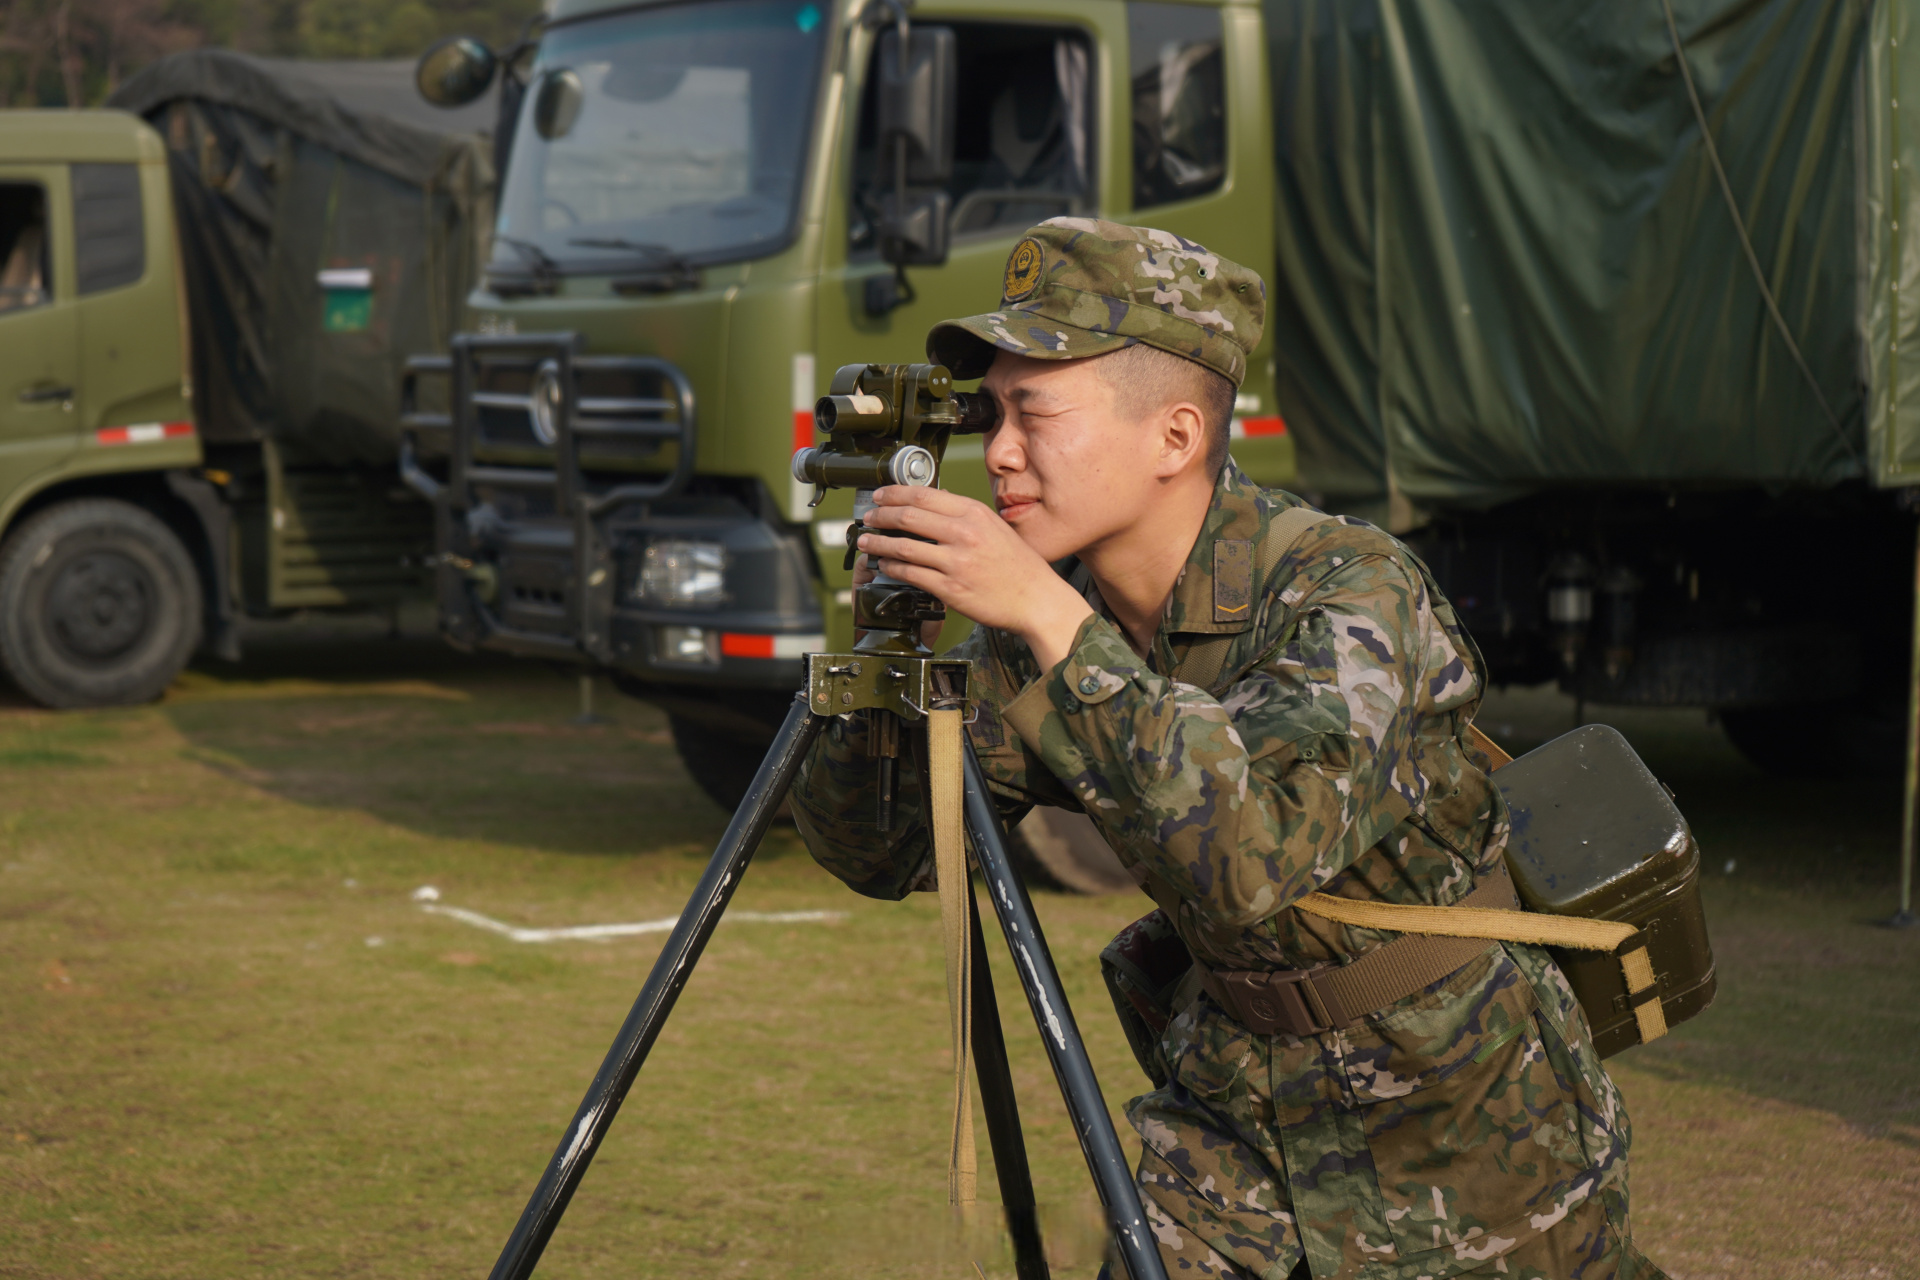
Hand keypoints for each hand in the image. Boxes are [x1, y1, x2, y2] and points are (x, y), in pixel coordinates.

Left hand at [857, 486, 1091, 669]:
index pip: (923, 495)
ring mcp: (956, 562)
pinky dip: (892, 569)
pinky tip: (884, 566)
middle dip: (880, 516)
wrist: (1037, 599)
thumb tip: (937, 497)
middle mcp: (964, 533)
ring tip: (866, 542)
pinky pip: (911, 575)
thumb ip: (965, 513)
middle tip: (867, 517)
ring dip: (878, 544)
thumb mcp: (995, 527)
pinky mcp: (951, 588)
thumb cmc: (1019, 565)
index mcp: (974, 513)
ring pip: (904, 547)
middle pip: (908, 517)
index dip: (894, 493)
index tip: (879, 495)